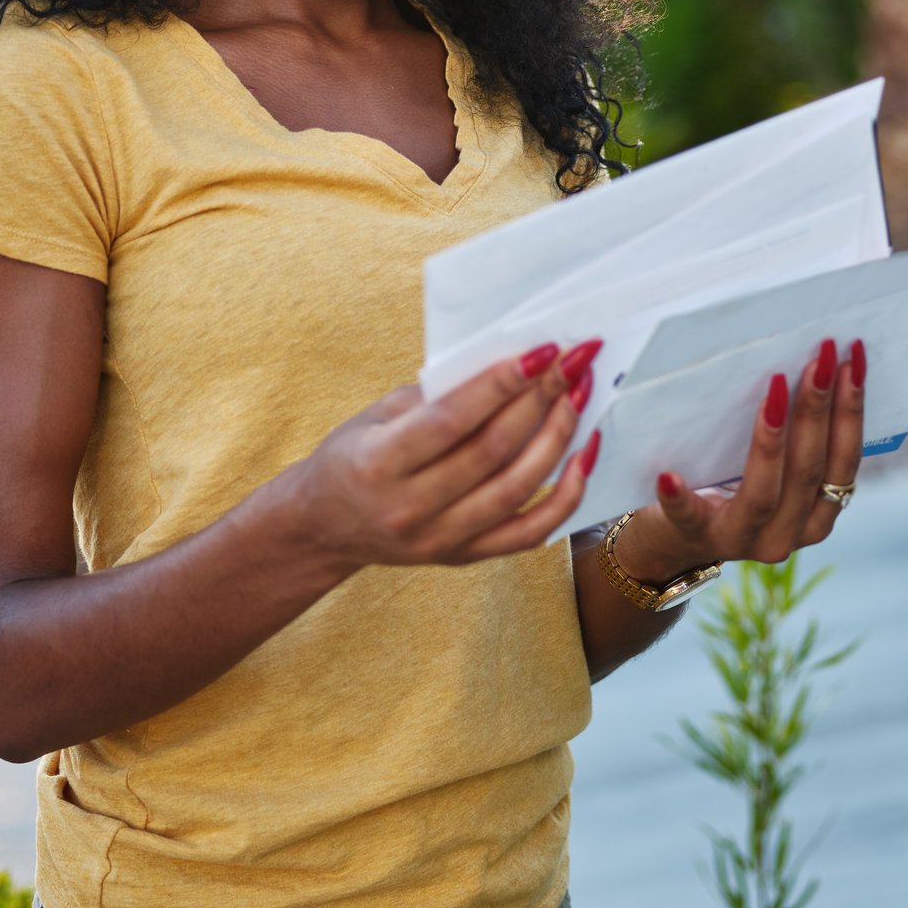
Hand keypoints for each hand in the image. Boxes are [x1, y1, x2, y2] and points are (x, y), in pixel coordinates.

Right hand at [268, 339, 603, 570]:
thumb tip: (510, 364)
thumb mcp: (377, 414)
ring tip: (580, 396)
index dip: (502, 383)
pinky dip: (565, 496)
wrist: (324, 526)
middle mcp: (410, 507)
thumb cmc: (353, 455)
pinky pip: (529, 532)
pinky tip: (583, 456)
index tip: (544, 351)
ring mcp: (440, 539)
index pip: (453, 419)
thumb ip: (437, 393)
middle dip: (542, 400)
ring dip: (559, 437)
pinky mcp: (464, 556)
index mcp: (380, 462)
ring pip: (518, 488)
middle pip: (493, 451)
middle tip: (574, 363)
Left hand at [621, 337, 867, 574]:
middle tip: (819, 357)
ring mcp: (739, 539)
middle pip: (808, 472)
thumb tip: (810, 363)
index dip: (851, 412)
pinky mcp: (692, 536)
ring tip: (775, 386)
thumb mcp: (773, 473)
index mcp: (815, 517)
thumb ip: (794, 440)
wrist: (674, 540)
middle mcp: (785, 536)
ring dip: (772, 439)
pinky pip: (688, 516)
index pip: (843, 463)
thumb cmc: (728, 488)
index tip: (850, 360)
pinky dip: (681, 497)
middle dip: (817, 409)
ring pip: (763, 494)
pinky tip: (669, 475)